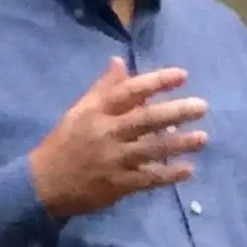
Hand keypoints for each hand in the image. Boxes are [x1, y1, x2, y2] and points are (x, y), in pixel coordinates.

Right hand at [28, 58, 208, 218]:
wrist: (44, 183)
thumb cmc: (65, 142)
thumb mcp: (79, 111)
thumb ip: (103, 88)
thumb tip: (120, 61)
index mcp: (97, 111)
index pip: (130, 91)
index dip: (157, 82)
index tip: (182, 75)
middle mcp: (107, 132)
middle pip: (146, 120)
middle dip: (176, 112)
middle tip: (202, 107)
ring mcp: (113, 160)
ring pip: (151, 149)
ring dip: (179, 144)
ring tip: (203, 138)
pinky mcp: (118, 185)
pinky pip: (148, 178)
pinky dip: (168, 174)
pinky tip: (188, 170)